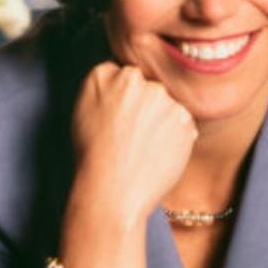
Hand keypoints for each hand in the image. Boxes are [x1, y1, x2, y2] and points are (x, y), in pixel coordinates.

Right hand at [69, 58, 196, 226]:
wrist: (112, 192)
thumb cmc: (94, 159)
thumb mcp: (84, 112)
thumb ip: (106, 89)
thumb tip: (126, 80)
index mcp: (104, 75)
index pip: (125, 75)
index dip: (124, 99)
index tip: (118, 118)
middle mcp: (134, 80)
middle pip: (149, 86)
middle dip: (146, 107)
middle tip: (131, 135)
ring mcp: (161, 98)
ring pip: (168, 104)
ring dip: (162, 121)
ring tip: (142, 148)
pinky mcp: (183, 116)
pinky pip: (183, 122)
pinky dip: (176, 136)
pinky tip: (157, 153)